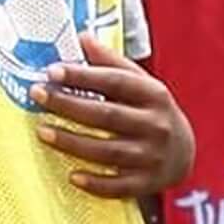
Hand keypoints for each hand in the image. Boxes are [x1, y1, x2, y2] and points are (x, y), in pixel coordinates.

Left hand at [33, 35, 196, 197]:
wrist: (185, 152)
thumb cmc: (151, 111)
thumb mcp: (140, 83)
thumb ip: (111, 63)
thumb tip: (82, 37)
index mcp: (154, 95)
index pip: (116, 82)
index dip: (83, 76)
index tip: (53, 71)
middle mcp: (156, 125)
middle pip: (107, 115)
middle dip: (69, 104)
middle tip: (38, 95)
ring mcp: (153, 156)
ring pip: (108, 151)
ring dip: (72, 142)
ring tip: (42, 131)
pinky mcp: (148, 181)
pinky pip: (119, 186)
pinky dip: (96, 183)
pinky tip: (73, 176)